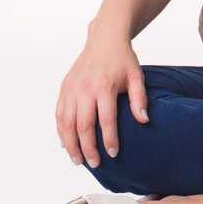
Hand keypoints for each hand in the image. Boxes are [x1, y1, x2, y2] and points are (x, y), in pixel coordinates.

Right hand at [56, 35, 147, 167]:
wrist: (104, 39)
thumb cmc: (123, 60)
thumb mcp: (136, 76)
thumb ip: (139, 99)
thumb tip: (143, 120)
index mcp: (104, 85)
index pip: (106, 119)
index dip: (109, 139)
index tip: (113, 154)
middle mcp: (84, 88)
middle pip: (83, 126)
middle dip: (88, 148)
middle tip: (95, 164)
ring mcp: (71, 88)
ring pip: (67, 123)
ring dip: (71, 144)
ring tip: (78, 160)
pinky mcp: (64, 88)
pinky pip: (59, 114)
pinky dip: (61, 131)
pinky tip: (66, 144)